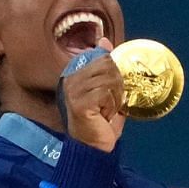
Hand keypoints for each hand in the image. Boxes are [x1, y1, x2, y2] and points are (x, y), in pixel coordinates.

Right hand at [62, 36, 126, 152]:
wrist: (94, 147)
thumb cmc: (101, 120)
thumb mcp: (107, 88)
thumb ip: (106, 65)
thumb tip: (104, 40)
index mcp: (75, 73)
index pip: (101, 57)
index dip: (112, 71)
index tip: (111, 89)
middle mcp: (71, 79)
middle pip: (107, 65)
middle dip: (117, 84)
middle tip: (112, 102)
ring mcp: (73, 90)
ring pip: (109, 78)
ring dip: (115, 96)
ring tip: (108, 109)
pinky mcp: (79, 102)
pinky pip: (106, 92)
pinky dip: (112, 105)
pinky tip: (105, 115)